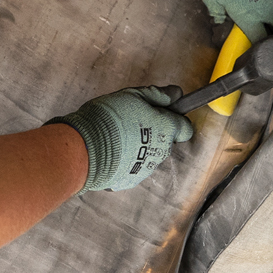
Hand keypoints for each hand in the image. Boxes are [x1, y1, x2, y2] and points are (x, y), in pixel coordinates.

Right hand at [48, 86, 193, 191]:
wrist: (86, 147)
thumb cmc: (110, 117)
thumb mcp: (134, 95)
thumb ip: (158, 95)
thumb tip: (176, 93)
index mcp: (167, 129)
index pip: (185, 128)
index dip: (174, 118)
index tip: (161, 112)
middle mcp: (161, 152)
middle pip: (165, 141)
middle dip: (154, 131)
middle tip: (133, 120)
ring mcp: (146, 168)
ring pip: (148, 154)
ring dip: (139, 146)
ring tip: (118, 136)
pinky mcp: (130, 179)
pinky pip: (133, 167)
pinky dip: (125, 159)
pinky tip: (111, 150)